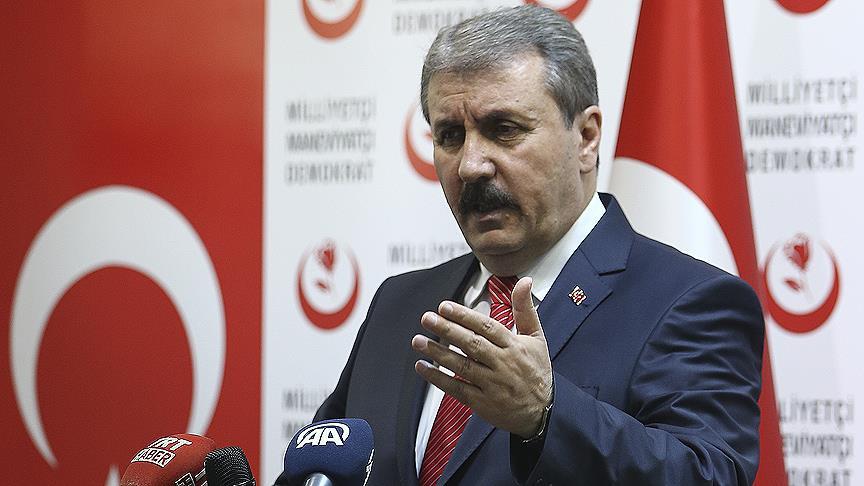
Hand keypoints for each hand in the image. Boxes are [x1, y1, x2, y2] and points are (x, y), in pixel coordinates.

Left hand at [411, 277, 552, 437]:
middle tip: (427, 318)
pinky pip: (457, 389)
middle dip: (447, 330)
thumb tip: (524, 281)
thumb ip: (525, 308)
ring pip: (462, 366)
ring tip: (418, 341)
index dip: (465, 316)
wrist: (544, 411)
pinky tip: (423, 367)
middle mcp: (503, 364)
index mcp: (514, 346)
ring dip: (438, 353)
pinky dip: (438, 378)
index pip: (487, 327)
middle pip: (472, 344)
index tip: (444, 306)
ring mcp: (492, 384)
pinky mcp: (483, 402)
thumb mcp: (536, 337)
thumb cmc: (536, 370)